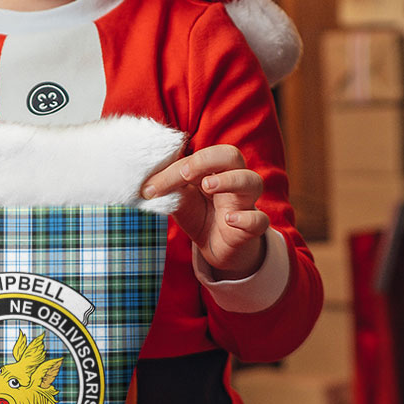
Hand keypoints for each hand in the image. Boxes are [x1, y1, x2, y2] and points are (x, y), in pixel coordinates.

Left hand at [141, 144, 268, 278]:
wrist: (217, 248)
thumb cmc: (200, 215)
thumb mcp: (180, 200)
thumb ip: (168, 188)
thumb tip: (144, 183)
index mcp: (214, 169)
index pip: (199, 156)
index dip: (175, 168)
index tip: (151, 188)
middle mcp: (233, 180)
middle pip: (232, 155)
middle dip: (208, 160)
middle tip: (185, 174)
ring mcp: (245, 203)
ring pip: (252, 181)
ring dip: (230, 180)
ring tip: (208, 186)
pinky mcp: (252, 228)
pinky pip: (259, 219)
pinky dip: (247, 218)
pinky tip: (229, 219)